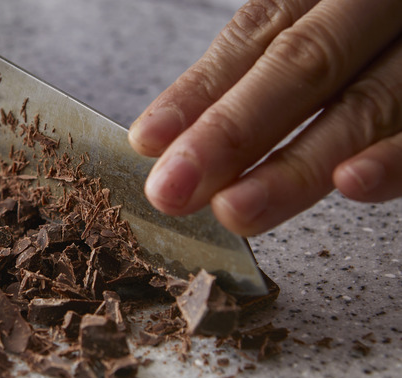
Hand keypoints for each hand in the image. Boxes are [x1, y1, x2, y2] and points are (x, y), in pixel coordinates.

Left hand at [128, 0, 401, 235]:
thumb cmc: (378, 17)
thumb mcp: (332, 12)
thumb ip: (271, 54)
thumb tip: (175, 132)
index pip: (258, 34)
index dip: (200, 90)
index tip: (149, 142)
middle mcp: (385, 4)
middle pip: (303, 66)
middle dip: (232, 133)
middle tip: (173, 191)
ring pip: (368, 103)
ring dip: (298, 163)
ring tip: (238, 208)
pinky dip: (400, 156)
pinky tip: (354, 183)